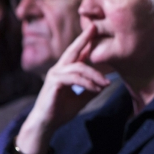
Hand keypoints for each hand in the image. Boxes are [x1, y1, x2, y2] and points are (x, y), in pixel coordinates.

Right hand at [16, 24, 109, 153]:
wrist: (46, 125)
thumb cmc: (61, 111)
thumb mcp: (82, 98)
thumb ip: (91, 88)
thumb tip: (106, 83)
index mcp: (65, 70)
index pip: (76, 52)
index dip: (85, 41)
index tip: (95, 29)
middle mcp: (58, 69)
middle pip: (72, 50)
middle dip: (84, 38)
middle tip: (95, 28)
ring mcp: (55, 76)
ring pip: (79, 67)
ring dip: (95, 75)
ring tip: (106, 84)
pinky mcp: (54, 84)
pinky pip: (74, 79)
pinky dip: (88, 83)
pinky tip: (97, 89)